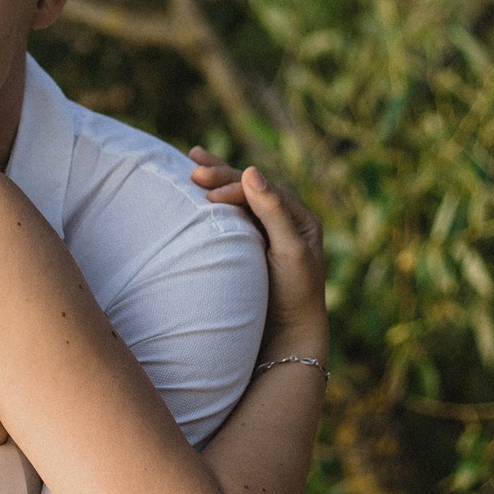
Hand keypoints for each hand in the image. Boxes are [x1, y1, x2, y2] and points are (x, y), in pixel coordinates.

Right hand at [189, 147, 327, 360]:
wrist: (286, 335)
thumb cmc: (293, 295)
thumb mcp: (289, 251)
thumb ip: (274, 211)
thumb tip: (252, 170)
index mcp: (299, 219)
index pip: (263, 190)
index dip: (236, 187)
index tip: (208, 196)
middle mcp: (283, 221)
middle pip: (249, 189)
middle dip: (221, 175)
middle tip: (193, 167)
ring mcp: (264, 234)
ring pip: (238, 198)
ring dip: (216, 180)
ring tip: (193, 158)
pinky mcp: (247, 248)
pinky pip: (230, 216)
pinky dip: (214, 201)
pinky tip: (198, 190)